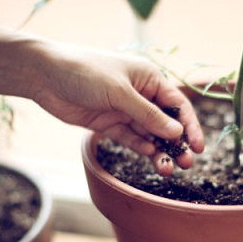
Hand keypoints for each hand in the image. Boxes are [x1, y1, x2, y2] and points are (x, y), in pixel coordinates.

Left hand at [33, 46, 203, 175]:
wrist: (44, 75)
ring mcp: (125, 110)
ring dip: (160, 151)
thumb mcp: (120, 92)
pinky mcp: (110, 124)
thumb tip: (176, 133)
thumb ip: (148, 115)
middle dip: (177, 143)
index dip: (190, 126)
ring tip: (168, 169)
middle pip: (166, 123)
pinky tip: (151, 158)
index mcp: (149, 78)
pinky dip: (142, 148)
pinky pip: (131, 139)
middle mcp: (141, 95)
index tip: (198, 147)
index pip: (177, 105)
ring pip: (149, 134)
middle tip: (186, 164)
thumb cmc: (85, 72)